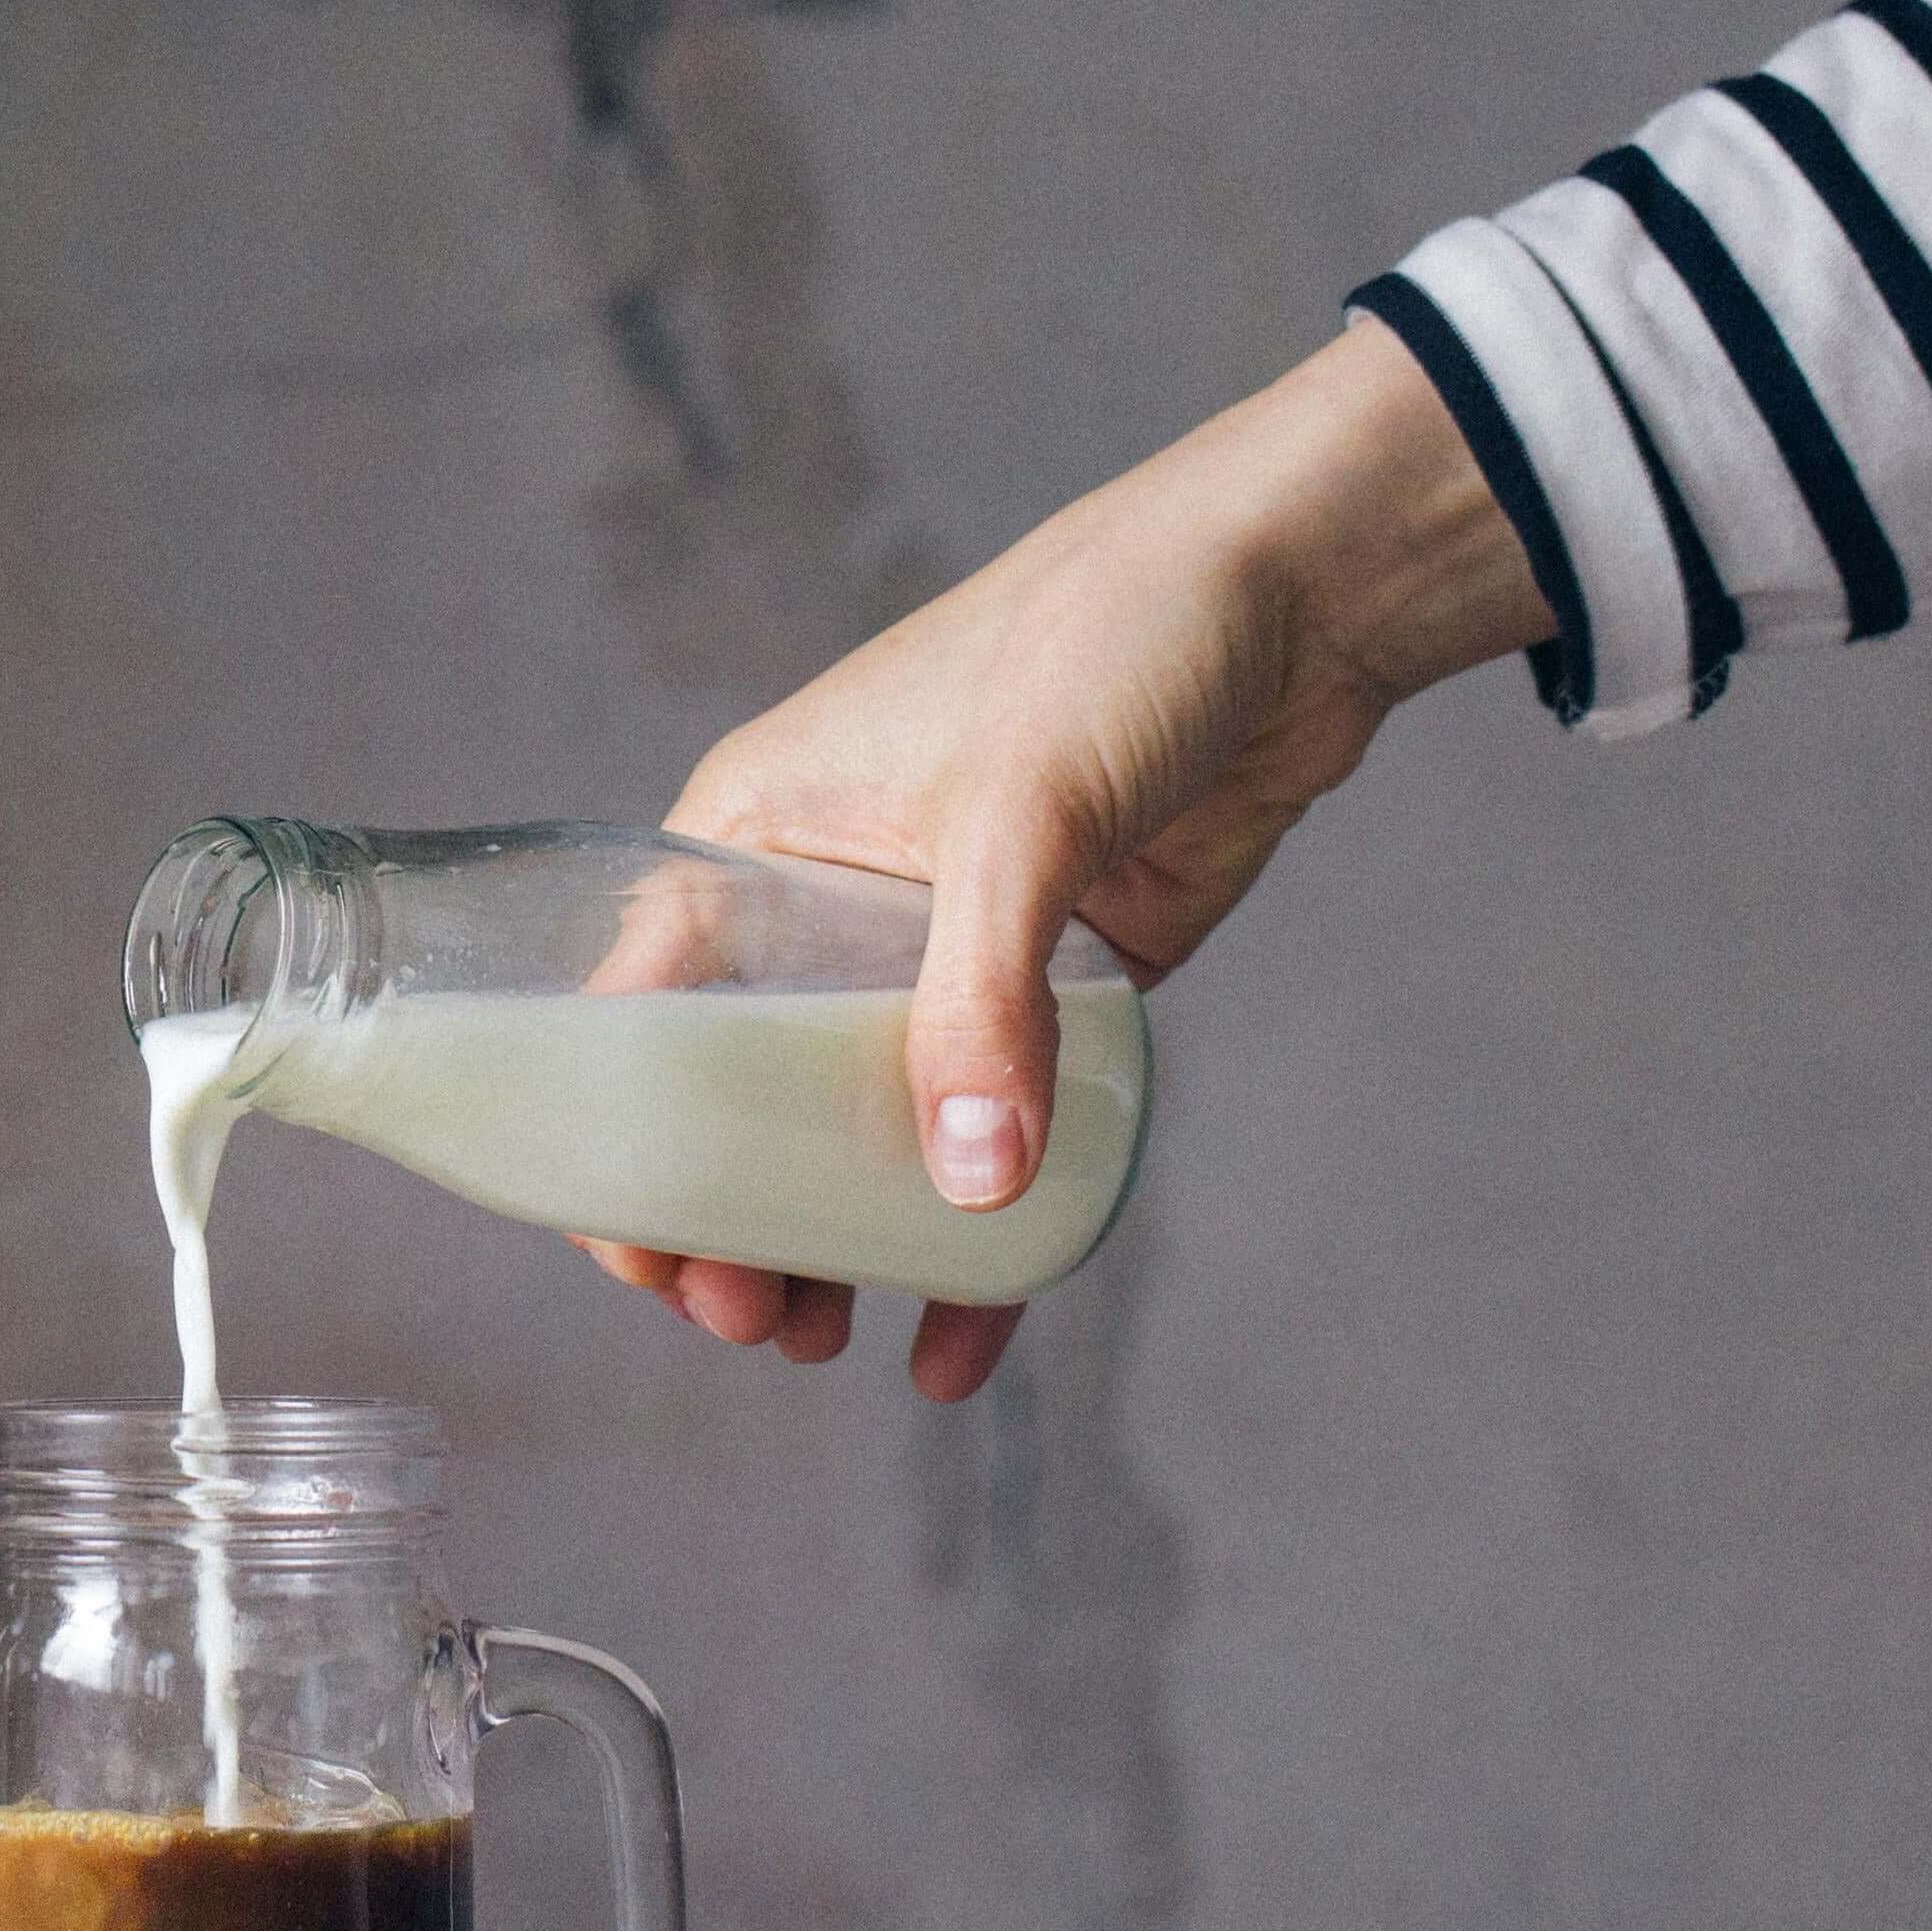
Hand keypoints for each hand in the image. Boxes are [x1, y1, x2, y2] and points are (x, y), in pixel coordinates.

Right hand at [582, 316, 1550, 1397]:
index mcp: (761, 835)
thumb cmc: (1120, 634)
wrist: (1304, 588)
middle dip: (733, 1223)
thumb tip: (966, 1192)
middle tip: (752, 1324)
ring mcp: (944, 959)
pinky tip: (960, 1342)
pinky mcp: (1054, 994)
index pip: (642, 1011)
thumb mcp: (1022, 812)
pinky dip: (976, 1240)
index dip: (627, 1146)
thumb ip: (981, 999)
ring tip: (824, 1341)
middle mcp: (829, 906)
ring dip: (836, 1248)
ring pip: (862, 1135)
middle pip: (744, 1099)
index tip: (648, 1261)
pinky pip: (992, 1136)